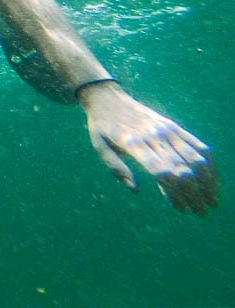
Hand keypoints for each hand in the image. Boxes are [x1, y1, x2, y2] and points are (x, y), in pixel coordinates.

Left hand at [78, 81, 215, 214]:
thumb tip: (135, 189)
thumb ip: (116, 168)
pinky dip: (208, 163)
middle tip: (199, 212)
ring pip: (195, 157)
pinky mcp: (173, 126)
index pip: (161, 170)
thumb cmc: (101, 126)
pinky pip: (197, 144)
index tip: (180, 208)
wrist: (107, 98)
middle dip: (194, 193)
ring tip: (210, 201)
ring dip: (207, 181)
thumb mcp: (99, 146)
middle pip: (181, 168)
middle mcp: (153, 136)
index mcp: (133, 143)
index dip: (174, 192)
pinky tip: (211, 179)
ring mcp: (166, 129)